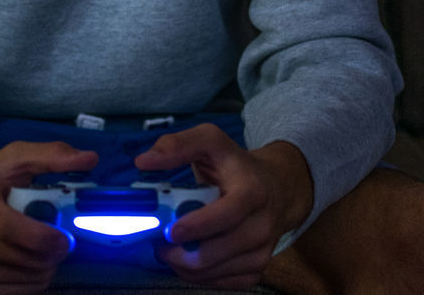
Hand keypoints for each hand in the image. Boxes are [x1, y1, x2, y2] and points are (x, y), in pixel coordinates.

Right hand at [0, 141, 98, 294]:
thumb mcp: (13, 158)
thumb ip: (52, 155)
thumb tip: (90, 159)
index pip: (11, 229)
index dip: (44, 237)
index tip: (67, 237)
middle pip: (23, 258)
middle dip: (52, 251)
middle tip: (60, 239)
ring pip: (26, 279)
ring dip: (46, 266)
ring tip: (44, 248)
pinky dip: (33, 281)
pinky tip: (32, 263)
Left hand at [133, 123, 312, 288]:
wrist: (279, 188)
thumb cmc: (237, 166)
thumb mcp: (211, 142)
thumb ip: (178, 145)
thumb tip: (144, 161)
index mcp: (253, 191)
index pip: (228, 215)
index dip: (198, 226)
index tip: (170, 230)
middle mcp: (263, 225)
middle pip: (213, 253)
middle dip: (178, 250)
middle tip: (160, 238)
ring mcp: (262, 252)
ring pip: (208, 272)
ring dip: (181, 262)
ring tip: (173, 243)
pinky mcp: (256, 272)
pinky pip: (214, 283)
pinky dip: (195, 273)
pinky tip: (192, 251)